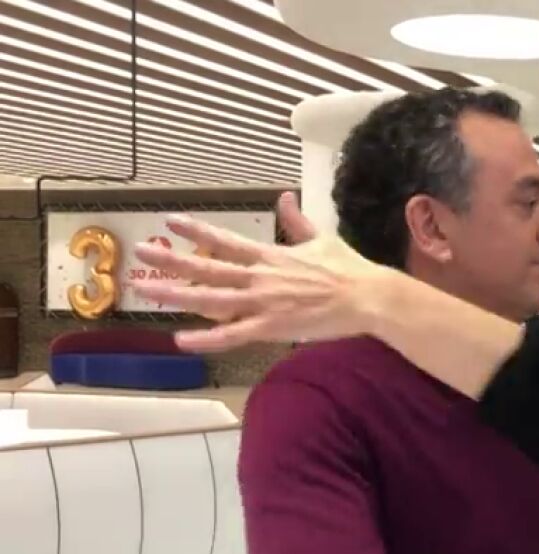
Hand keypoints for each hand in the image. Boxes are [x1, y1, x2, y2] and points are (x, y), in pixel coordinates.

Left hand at [130, 192, 383, 351]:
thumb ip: (297, 221)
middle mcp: (260, 277)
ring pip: (211, 300)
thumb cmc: (349, 269)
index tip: (171, 222)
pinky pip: (233, 335)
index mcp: (271, 255)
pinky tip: (180, 340)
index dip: (197, 231)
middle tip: (140, 254)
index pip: (226, 241)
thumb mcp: (322, 237)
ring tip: (146, 290)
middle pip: (207, 268)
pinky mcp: (272, 328)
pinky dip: (206, 339)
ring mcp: (263, 303)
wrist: (368, 297)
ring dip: (176, 294)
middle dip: (171, 260)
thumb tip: (284, 197)